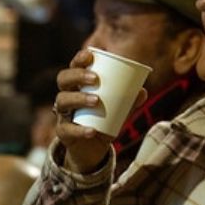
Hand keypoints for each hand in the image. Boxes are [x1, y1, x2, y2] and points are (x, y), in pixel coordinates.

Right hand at [53, 50, 145, 173]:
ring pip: (62, 101)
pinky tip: (92, 130)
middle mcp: (67, 96)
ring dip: (79, 98)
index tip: (90, 55)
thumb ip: (128, 101)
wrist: (92, 150)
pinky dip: (80, 130)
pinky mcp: (63, 133)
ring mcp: (63, 114)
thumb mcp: (118, 111)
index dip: (79, 59)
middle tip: (95, 79)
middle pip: (63, 79)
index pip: (73, 67)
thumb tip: (142, 91)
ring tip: (96, 101)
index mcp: (78, 86)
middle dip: (77, 75)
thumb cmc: (103, 122)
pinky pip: (66, 129)